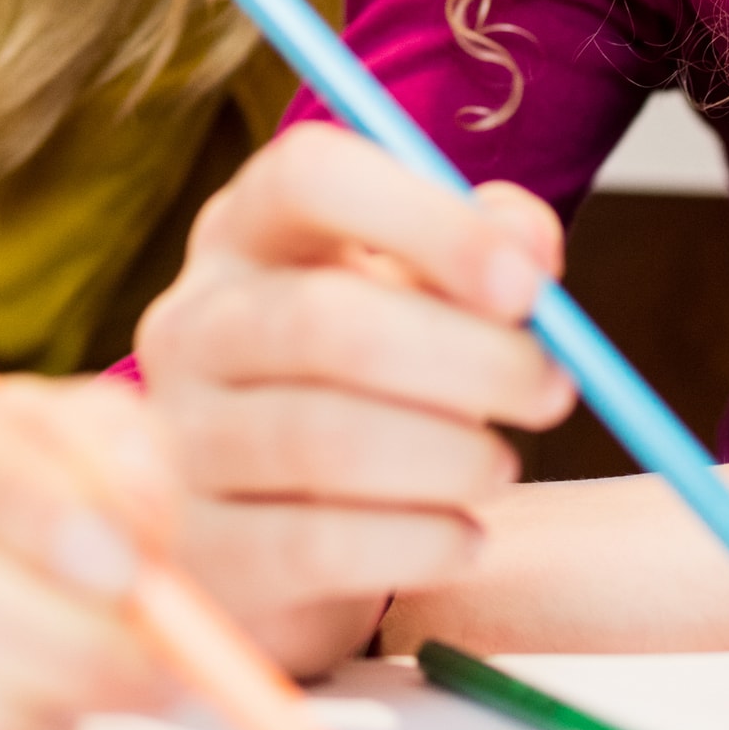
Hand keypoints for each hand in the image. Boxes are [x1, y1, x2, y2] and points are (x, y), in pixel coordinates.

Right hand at [134, 123, 574, 674]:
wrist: (273, 538)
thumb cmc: (363, 387)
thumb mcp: (416, 298)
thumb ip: (483, 251)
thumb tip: (528, 249)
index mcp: (245, 234)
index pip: (307, 178)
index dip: (425, 220)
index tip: (526, 286)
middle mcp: (192, 324)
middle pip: (322, 319)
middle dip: (469, 359)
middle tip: (551, 391)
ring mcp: (177, 438)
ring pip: (324, 439)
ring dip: (449, 457)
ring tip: (497, 468)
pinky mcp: (196, 551)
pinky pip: (317, 545)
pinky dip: (418, 543)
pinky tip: (459, 537)